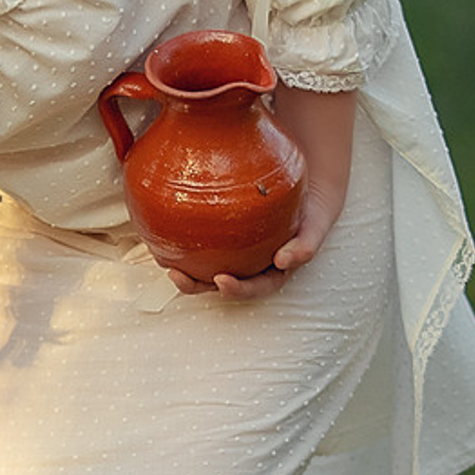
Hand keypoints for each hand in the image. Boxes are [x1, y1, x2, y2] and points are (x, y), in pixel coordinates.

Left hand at [164, 209, 331, 301]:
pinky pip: (197, 241)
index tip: (220, 281)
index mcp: (271, 271)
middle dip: (196, 286)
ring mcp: (231, 252)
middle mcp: (248, 266)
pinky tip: (159, 233)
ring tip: (161, 259)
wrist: (304, 184)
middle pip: (219, 283)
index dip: (236, 290)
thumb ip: (305, 245)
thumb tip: (284, 262)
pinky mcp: (217, 235)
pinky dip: (178, 241)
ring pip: (201, 267)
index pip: (253, 288)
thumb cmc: (310, 210)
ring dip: (180, 269)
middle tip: (177, 276)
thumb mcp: (315, 225)